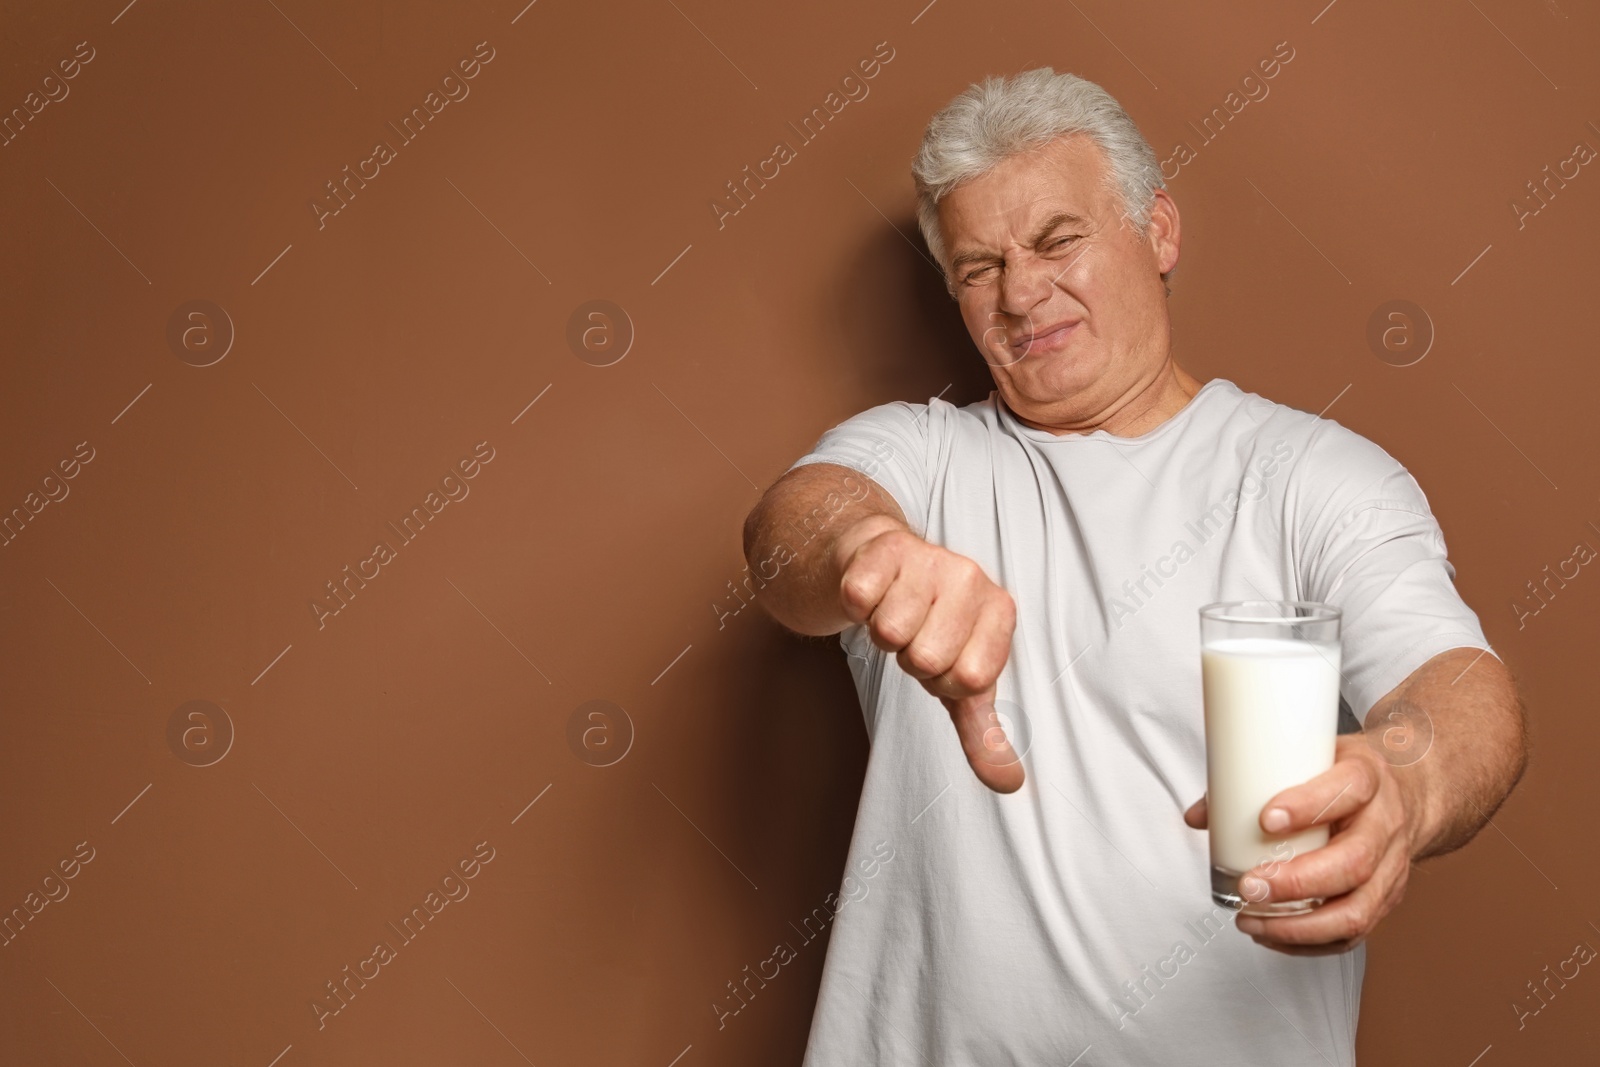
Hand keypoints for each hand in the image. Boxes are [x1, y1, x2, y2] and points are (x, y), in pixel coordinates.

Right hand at [831, 516, 1022, 792]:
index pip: (970, 679)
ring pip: (888, 631)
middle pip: (926, 657)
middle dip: (909, 657)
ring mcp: (929, 557)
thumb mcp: (959, 681)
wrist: (884, 565)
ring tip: (892, 611)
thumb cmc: (929, 625)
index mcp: (1000, 611)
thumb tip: (1010, 783)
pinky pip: (859, 599)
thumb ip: (984, 734)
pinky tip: (874, 591)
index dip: (942, 680)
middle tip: (913, 634)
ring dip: (880, 630)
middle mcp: (972, 577)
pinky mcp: (884, 546)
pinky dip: (857, 604)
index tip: (941, 659)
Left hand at [1182, 734, 1421, 954]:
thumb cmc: (1345, 775)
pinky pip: (1355, 933)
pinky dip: (1310, 943)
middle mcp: (1386, 824)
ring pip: (1358, 908)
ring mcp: (1391, 867)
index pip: (1348, 790)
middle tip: (1249, 886)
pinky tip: (1271, 937)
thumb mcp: (1310, 757)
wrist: (1409, 793)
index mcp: (1368, 777)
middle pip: (1355, 861)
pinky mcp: (1387, 899)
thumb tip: (1198, 816)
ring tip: (1251, 921)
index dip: (1308, 806)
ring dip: (1300, 925)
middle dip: (1297, 882)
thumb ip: (1253, 781)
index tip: (1266, 819)